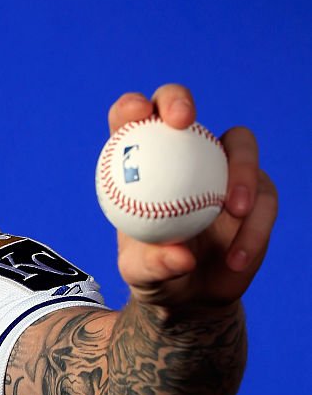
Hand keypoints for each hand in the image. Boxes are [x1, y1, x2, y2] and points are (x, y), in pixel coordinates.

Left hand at [106, 84, 276, 308]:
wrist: (190, 295)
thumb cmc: (155, 276)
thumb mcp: (141, 276)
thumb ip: (154, 265)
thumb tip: (181, 256)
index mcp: (143, 163)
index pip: (131, 122)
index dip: (132, 107)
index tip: (137, 115)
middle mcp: (183, 154)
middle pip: (180, 107)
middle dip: (178, 100)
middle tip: (182, 122)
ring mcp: (223, 168)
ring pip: (240, 146)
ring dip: (239, 172)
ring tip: (233, 211)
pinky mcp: (257, 192)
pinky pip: (263, 199)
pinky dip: (252, 229)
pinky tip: (237, 258)